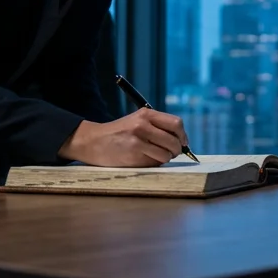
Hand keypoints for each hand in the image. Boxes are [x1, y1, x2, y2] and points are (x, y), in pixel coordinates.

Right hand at [59, 109, 190, 167]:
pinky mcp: (133, 155)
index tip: (183, 143)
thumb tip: (181, 141)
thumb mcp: (137, 121)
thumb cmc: (119, 133)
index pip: (176, 124)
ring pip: (166, 154)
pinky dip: (154, 163)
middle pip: (174, 141)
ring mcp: (138, 141)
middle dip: (177, 150)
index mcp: (146, 114)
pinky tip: (143, 159)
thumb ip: (157, 126)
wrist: (93, 141)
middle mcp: (143, 125)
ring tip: (155, 155)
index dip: (183, 136)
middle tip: (172, 152)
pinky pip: (154, 163)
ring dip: (165, 158)